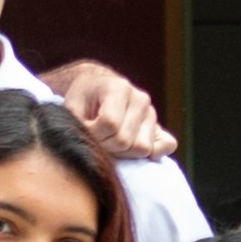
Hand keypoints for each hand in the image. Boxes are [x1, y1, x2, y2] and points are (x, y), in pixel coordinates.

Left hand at [38, 59, 179, 159]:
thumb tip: (94, 143)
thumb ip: (80, 124)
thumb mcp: (73, 107)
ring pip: (142, 148)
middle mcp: (140, 98)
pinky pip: (167, 146)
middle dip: (106, 146)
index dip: (94, 134)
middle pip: (125, 140)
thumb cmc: (83, 100)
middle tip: (96, 140)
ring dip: (123, 153)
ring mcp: (152, 113)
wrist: (98, 90)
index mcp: (118, 88)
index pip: (109, 124)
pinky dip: (151, 154)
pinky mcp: (160, 127)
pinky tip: (131, 150)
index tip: (85, 130)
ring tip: (110, 142)